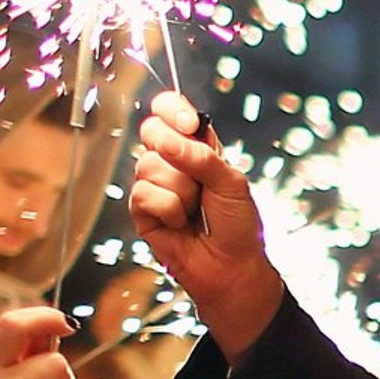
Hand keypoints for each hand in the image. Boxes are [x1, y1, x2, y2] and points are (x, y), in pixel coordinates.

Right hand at [128, 90, 285, 360]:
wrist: (231, 267)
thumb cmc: (238, 226)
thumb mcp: (231, 183)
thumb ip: (202, 157)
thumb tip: (168, 141)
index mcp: (196, 149)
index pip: (171, 112)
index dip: (173, 110)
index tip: (190, 125)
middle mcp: (172, 162)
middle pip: (151, 130)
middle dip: (172, 149)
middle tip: (197, 176)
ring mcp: (154, 185)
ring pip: (149, 165)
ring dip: (180, 191)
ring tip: (195, 210)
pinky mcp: (141, 210)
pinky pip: (144, 193)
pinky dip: (168, 210)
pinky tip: (179, 224)